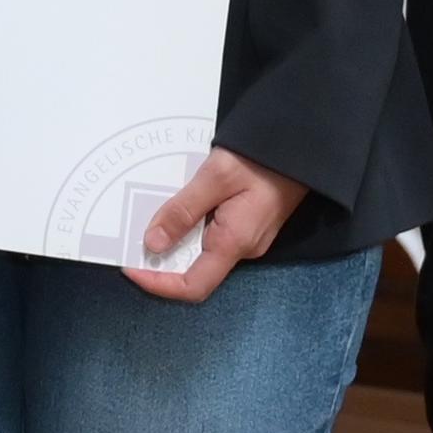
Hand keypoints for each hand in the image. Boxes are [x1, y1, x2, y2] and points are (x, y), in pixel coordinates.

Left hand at [126, 147, 305, 302]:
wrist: (301, 145)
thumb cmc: (262, 158)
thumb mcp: (216, 177)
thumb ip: (183, 210)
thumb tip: (153, 244)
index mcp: (235, 242)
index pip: (193, 286)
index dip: (158, 283)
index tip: (130, 267)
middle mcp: (243, 249)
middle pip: (195, 271)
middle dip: (161, 261)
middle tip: (131, 239)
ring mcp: (248, 239)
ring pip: (203, 253)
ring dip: (175, 242)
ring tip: (147, 221)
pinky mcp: (248, 226)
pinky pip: (213, 237)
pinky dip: (190, 229)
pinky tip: (176, 210)